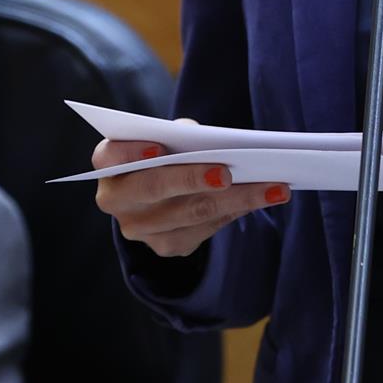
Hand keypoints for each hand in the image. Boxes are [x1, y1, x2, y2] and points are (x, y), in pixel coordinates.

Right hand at [93, 133, 289, 258]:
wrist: (161, 192)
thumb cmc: (166, 152)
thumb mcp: (168, 137)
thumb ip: (181, 135)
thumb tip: (216, 143)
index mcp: (109, 164)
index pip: (109, 156)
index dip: (131, 152)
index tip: (159, 147)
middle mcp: (116, 200)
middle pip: (154, 188)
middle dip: (194, 179)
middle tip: (229, 173)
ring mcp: (139, 229)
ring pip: (190, 213)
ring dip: (237, 198)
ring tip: (274, 187)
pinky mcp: (166, 246)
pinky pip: (205, 230)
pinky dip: (237, 211)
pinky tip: (263, 199)